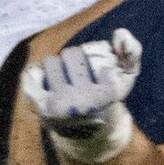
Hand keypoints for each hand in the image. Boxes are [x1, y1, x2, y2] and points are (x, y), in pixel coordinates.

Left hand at [23, 28, 142, 164]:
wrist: (85, 131)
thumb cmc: (107, 96)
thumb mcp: (128, 76)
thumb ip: (132, 50)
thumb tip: (120, 33)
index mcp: (107, 93)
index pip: (94, 53)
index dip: (91, 56)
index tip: (92, 71)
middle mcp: (83, 101)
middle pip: (71, 53)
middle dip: (72, 56)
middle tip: (74, 67)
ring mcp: (60, 105)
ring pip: (51, 61)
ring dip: (55, 64)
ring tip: (60, 74)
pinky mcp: (41, 108)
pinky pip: (31, 76)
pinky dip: (35, 73)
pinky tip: (43, 79)